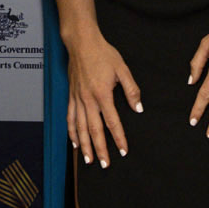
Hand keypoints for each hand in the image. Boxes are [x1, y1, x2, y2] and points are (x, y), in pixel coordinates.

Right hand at [65, 30, 140, 167]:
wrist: (82, 43)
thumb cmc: (103, 53)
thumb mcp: (122, 69)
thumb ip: (131, 90)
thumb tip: (138, 108)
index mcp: (103, 94)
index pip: (112, 122)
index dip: (119, 138)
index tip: (124, 151)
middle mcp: (88, 99)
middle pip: (94, 130)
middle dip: (100, 149)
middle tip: (105, 164)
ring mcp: (77, 98)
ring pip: (80, 128)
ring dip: (84, 145)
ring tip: (89, 160)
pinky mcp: (71, 96)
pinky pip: (70, 118)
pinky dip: (71, 132)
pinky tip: (74, 142)